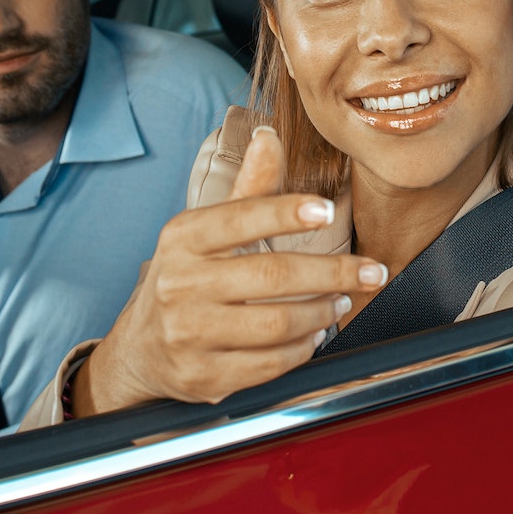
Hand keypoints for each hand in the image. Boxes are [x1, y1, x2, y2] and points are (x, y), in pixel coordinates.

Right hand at [77, 125, 387, 414]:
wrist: (141, 348)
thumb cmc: (187, 278)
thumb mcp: (205, 230)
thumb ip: (247, 190)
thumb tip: (269, 137)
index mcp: (183, 238)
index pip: (240, 218)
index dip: (286, 213)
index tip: (327, 210)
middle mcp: (180, 285)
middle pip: (272, 276)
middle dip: (334, 272)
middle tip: (371, 270)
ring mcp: (189, 334)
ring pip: (277, 325)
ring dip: (323, 313)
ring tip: (341, 300)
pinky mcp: (203, 376)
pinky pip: (270, 364)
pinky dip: (303, 349)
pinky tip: (315, 334)